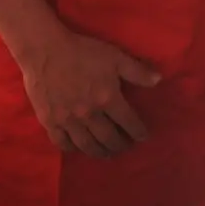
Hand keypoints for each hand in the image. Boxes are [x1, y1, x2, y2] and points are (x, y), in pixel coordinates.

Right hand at [16, 29, 160, 157]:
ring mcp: (68, 120)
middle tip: (124, 148)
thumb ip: (137, 71)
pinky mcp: (49, 121)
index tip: (143, 137)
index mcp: (108, 98)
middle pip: (108, 137)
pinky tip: (78, 149)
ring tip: (106, 154)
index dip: (138, 132)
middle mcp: (90, 114)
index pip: (128, 122)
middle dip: (120, 145)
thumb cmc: (83, 52)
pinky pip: (62, 142)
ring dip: (99, 152)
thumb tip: (159, 81)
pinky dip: (73, 149)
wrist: (46, 51)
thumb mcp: (116, 57)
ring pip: (87, 144)